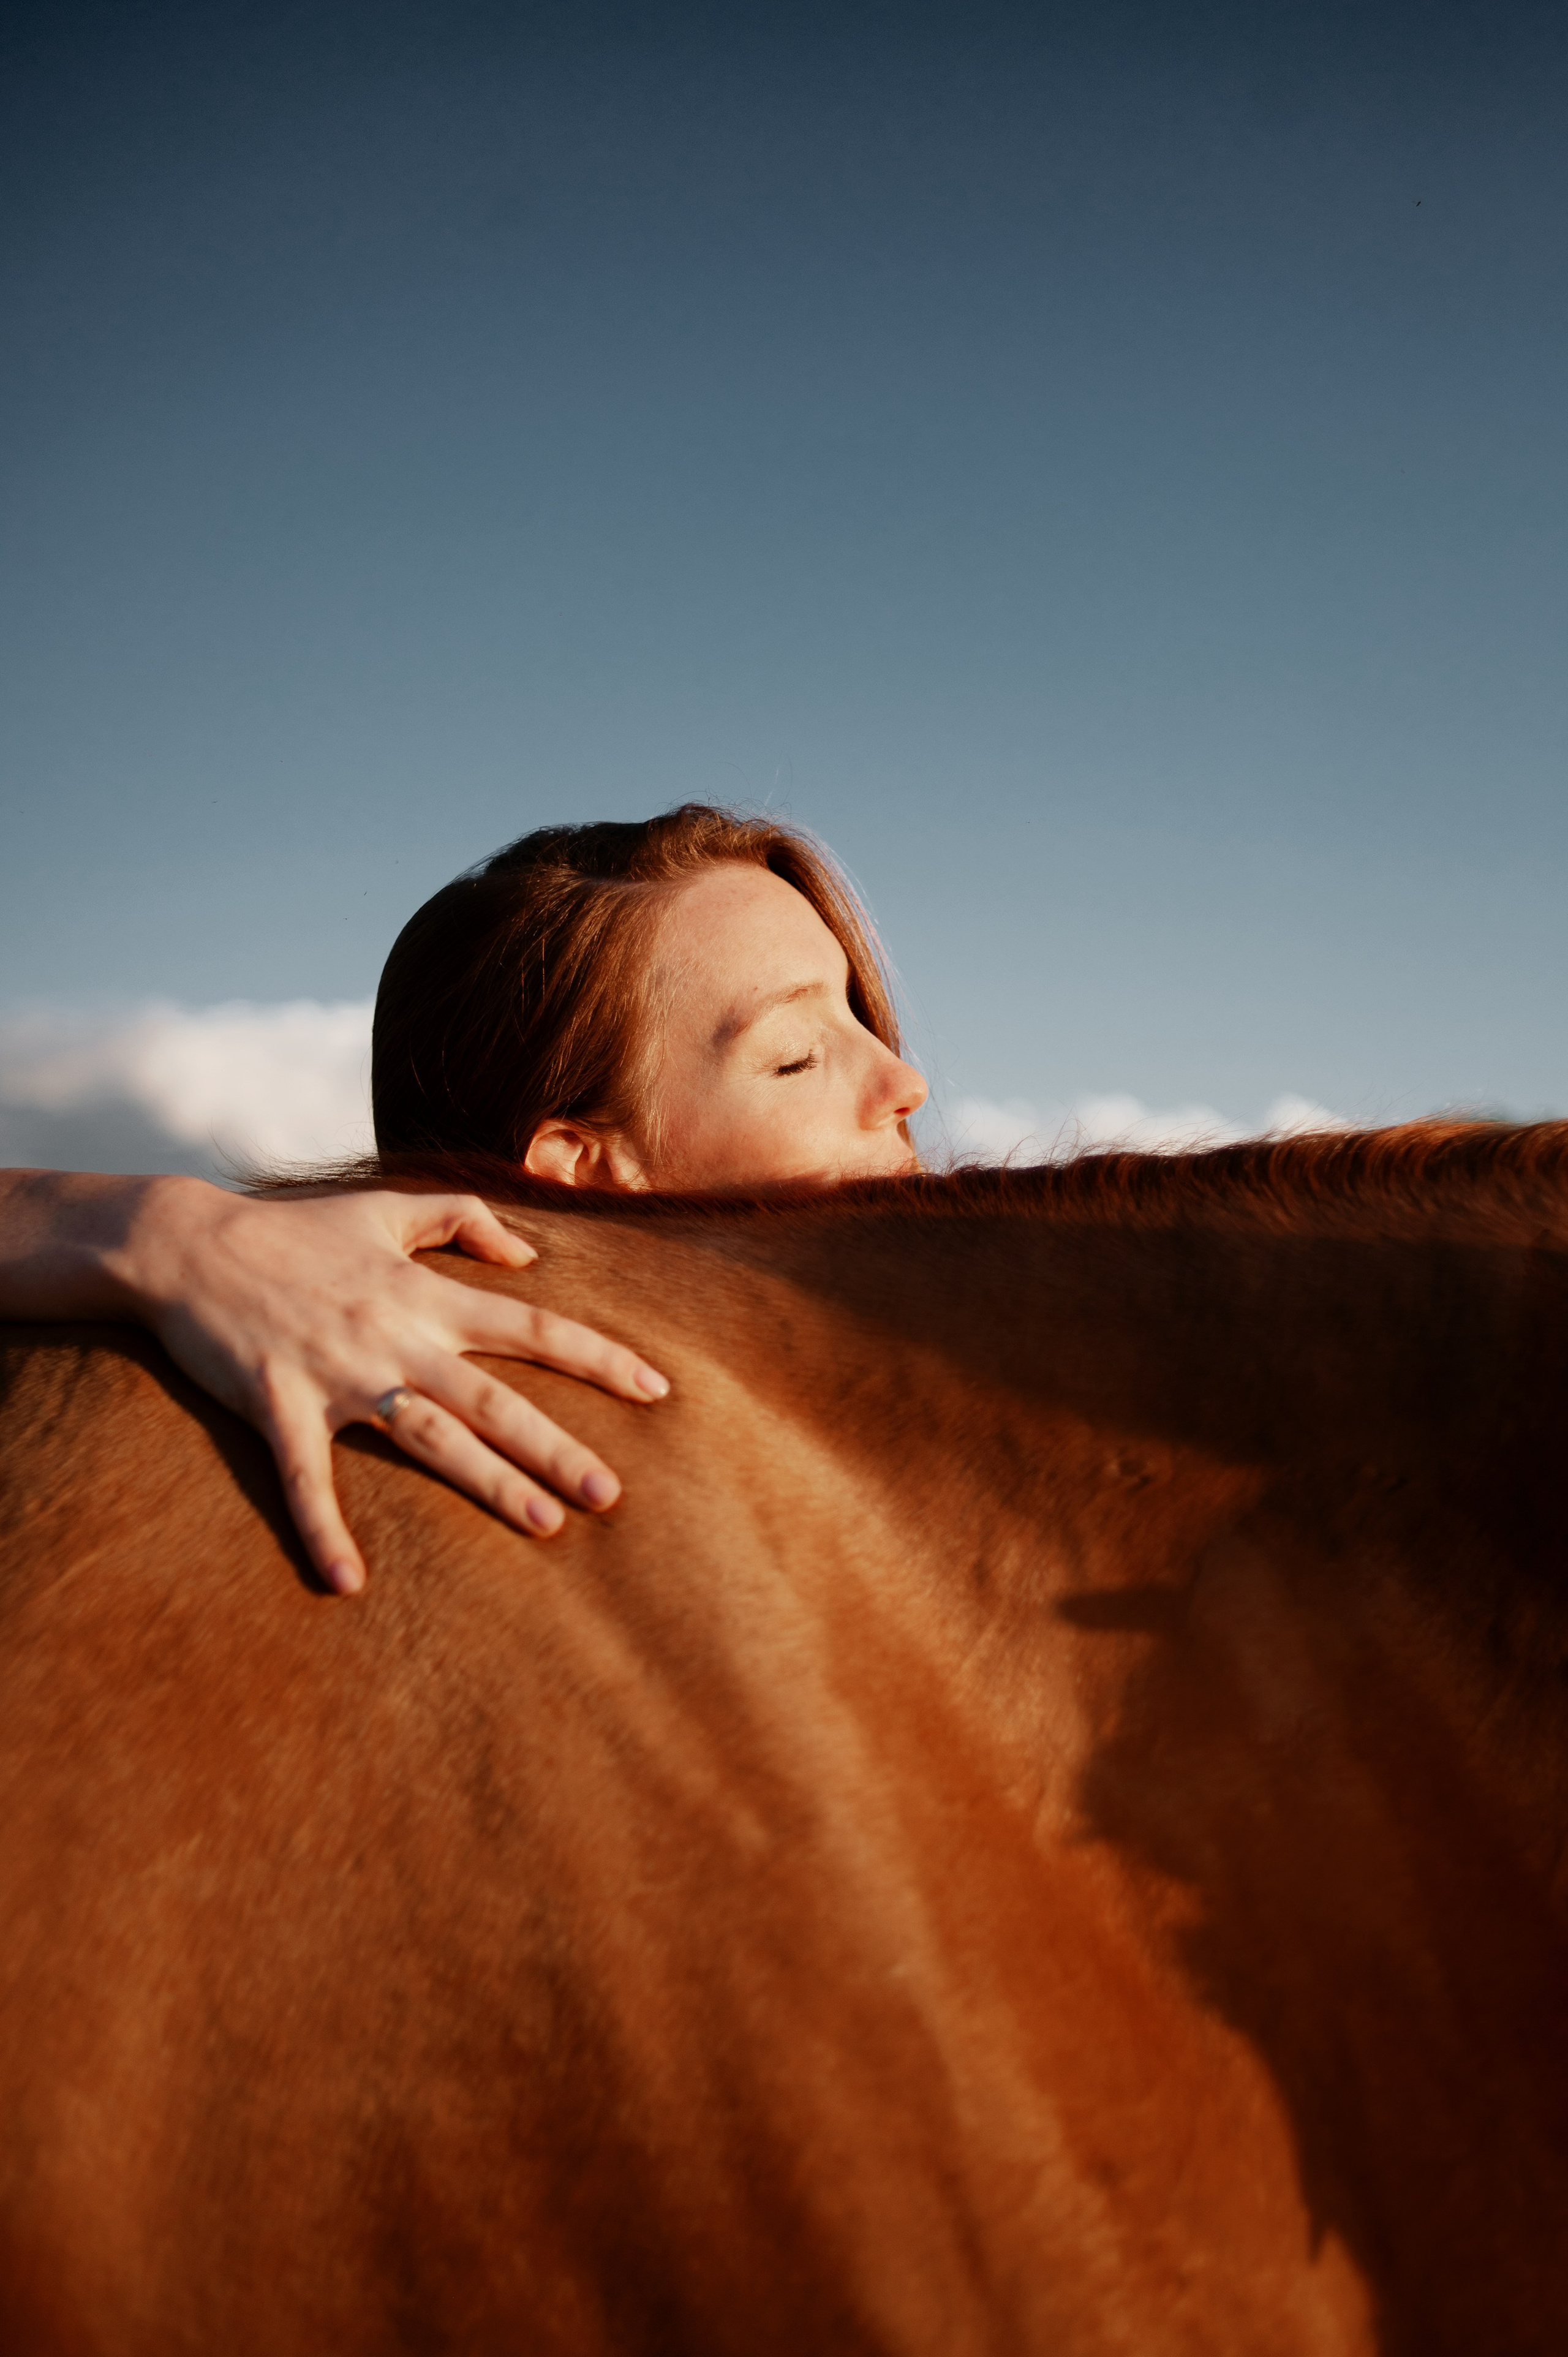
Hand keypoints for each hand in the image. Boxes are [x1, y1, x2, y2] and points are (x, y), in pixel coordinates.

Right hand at [108, 1179, 667, 1595]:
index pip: (533, 1327)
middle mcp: (396, 1337)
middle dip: (557, 1447)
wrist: (188, 1244)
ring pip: (429, 1437)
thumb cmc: (292, 1230)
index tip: (655, 1389)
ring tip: (543, 1526)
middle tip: (610, 1496)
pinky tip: (346, 1582)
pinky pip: (306, 1478)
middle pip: (494, 1399)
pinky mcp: (278, 1405)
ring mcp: (339, 1374)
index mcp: (426, 1295)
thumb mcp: (387, 1209)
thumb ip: (463, 1219)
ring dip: (487, 1484)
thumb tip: (530, 1254)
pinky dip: (324, 1529)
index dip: (598, 1357)